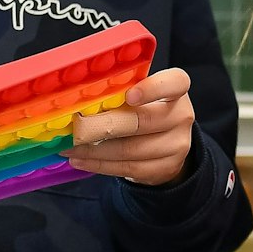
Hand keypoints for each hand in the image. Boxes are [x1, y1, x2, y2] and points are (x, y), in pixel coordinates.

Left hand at [66, 68, 197, 185]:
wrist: (167, 144)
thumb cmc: (146, 111)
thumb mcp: (140, 95)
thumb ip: (120, 93)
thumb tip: (79, 99)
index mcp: (177, 90)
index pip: (174, 83)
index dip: (152, 89)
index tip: (128, 96)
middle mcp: (182, 116)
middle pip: (143, 121)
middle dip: (104, 125)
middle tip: (76, 127)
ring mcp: (177, 144)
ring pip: (131, 149)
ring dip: (95, 149)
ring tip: (70, 147)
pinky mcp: (166, 167)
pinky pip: (128, 168)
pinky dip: (100, 165)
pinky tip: (81, 160)